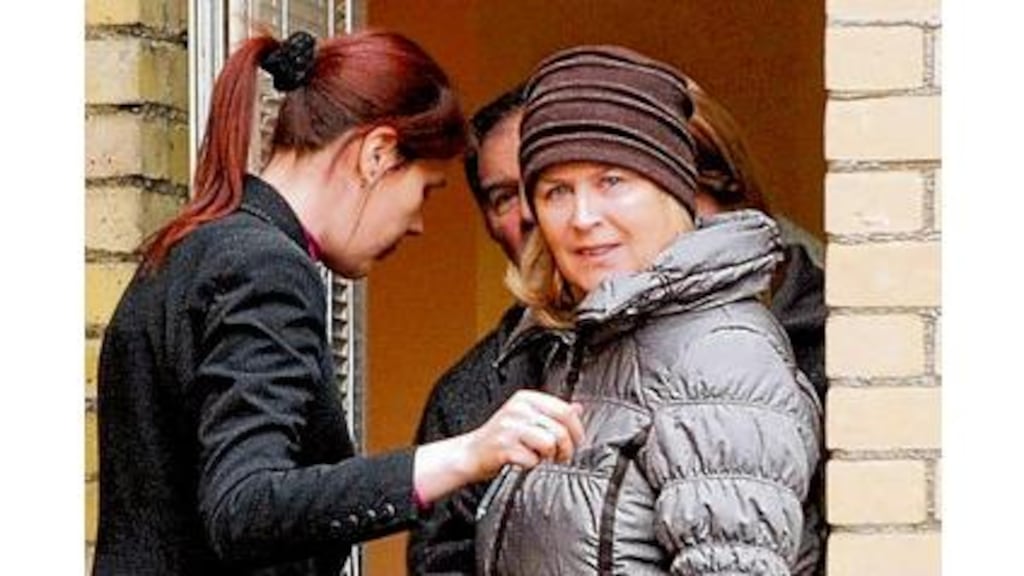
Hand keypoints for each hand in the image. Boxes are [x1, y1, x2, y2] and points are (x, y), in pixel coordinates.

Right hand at [463, 390, 584, 479]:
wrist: (471, 453)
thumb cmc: (499, 437)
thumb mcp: (526, 417)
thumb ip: (551, 412)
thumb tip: (577, 408)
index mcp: (526, 398)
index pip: (564, 410)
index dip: (576, 429)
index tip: (576, 441)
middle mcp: (518, 409)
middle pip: (560, 429)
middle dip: (566, 447)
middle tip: (561, 455)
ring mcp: (510, 427)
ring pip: (549, 443)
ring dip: (548, 456)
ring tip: (539, 457)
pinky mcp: (504, 446)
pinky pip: (532, 459)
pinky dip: (531, 465)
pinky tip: (523, 460)